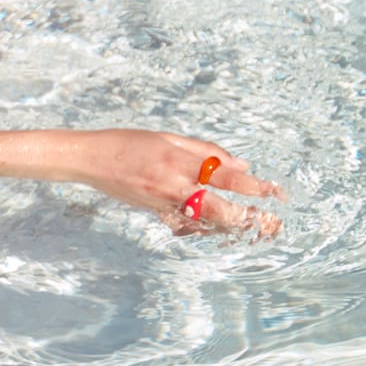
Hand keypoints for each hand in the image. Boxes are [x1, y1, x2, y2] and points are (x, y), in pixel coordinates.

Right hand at [64, 129, 284, 235]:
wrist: (91, 160)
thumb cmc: (129, 143)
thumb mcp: (169, 138)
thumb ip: (205, 151)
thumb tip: (240, 164)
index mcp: (178, 162)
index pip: (224, 176)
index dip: (253, 185)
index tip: (274, 190)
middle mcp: (172, 186)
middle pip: (218, 208)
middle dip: (246, 215)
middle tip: (268, 220)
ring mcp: (163, 203)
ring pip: (204, 221)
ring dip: (229, 224)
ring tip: (250, 225)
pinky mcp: (154, 212)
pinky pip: (184, 224)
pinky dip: (202, 227)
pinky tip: (215, 226)